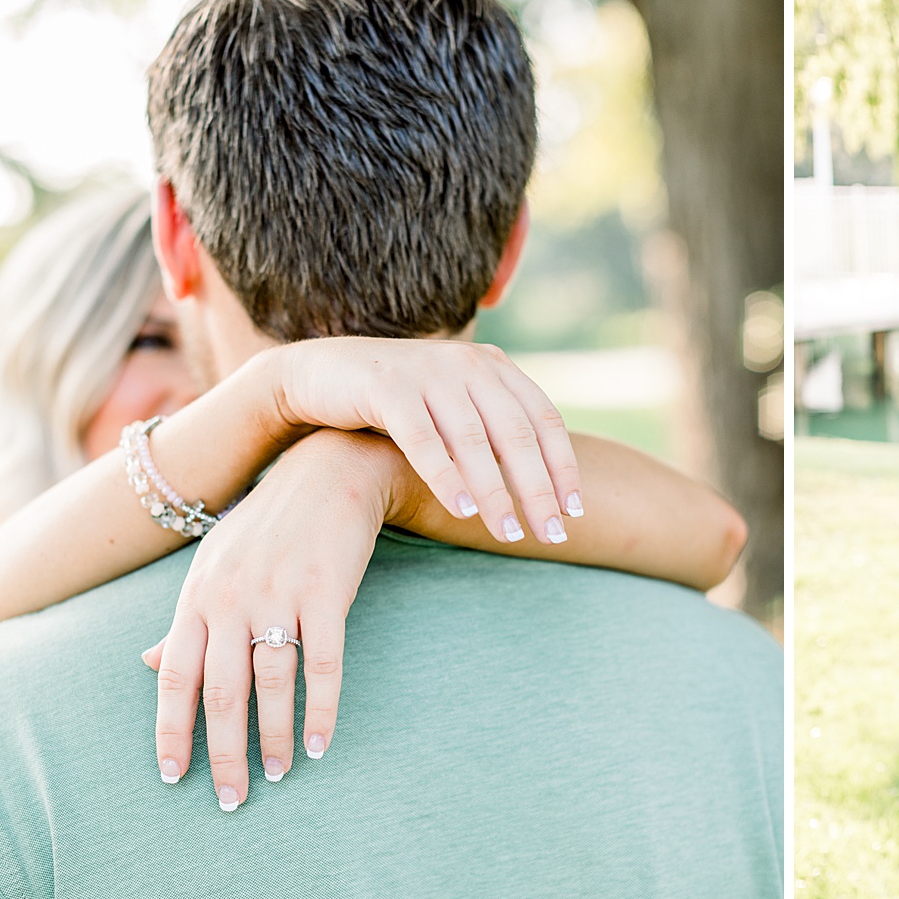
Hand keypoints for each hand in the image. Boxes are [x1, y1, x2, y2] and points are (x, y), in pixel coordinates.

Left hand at [144, 430, 394, 809]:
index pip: (174, 678)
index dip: (171, 731)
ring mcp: (279, 595)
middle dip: (224, 753)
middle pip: (221, 692)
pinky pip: (323, 664)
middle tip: (231, 800)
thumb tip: (150, 665)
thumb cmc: (266, 526)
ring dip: (276, 737)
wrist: (326, 471)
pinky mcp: (327, 593)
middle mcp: (230, 599)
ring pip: (271, 683)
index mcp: (196, 598)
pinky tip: (323, 742)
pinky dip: (322, 708)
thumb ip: (186, 621)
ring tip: (281, 774)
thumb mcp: (212, 568)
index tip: (173, 778)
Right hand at [269, 337, 582, 545]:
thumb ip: (494, 430)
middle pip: (516, 434)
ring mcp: (428, 373)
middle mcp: (468, 364)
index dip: (563, 466)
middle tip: (552, 534)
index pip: (544, 419)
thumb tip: (544, 485)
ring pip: (474, 441)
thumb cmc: (400, 403)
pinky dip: (447, 477)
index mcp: (493, 368)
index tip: (575, 511)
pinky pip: (424, 441)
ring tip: (510, 534)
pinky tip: (464, 511)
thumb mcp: (455, 406)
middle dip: (537, 489)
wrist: (323, 373)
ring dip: (495, 492)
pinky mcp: (387, 388)